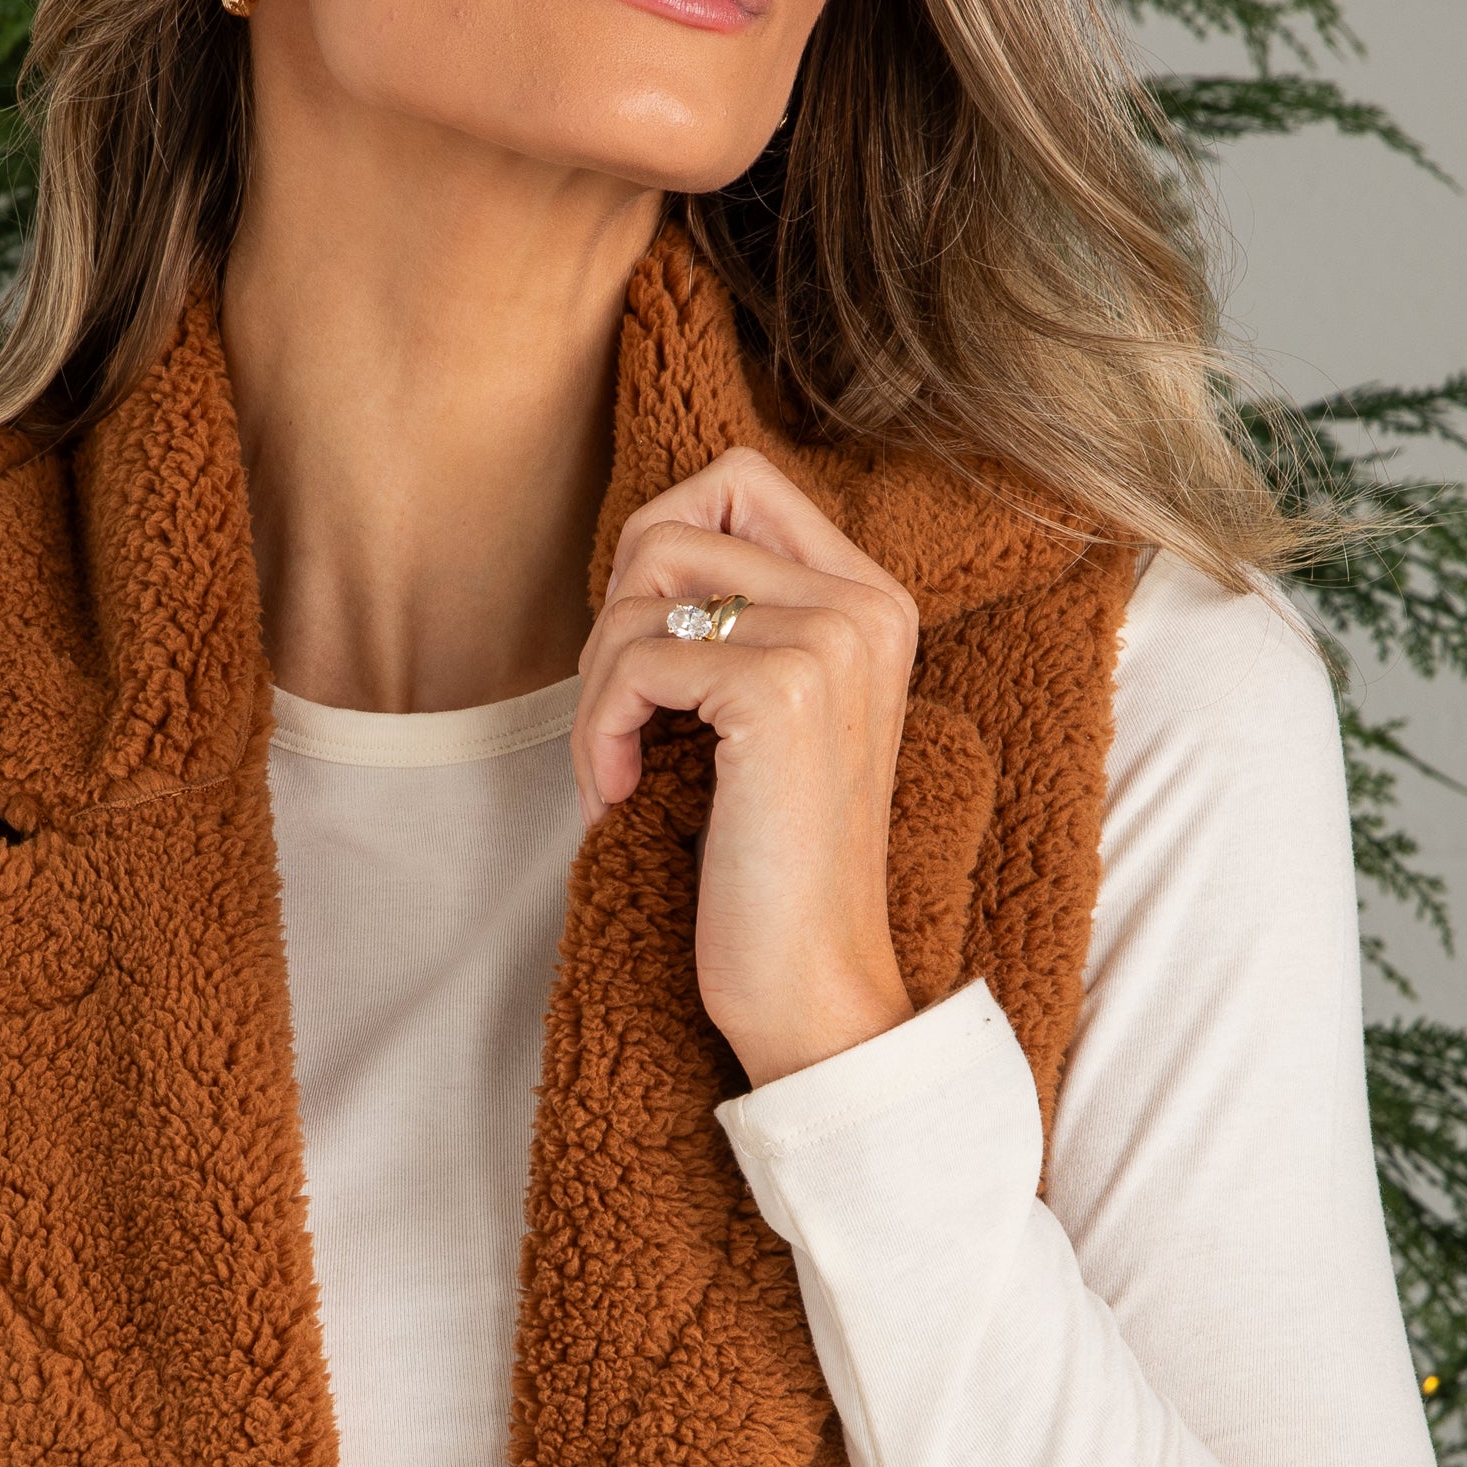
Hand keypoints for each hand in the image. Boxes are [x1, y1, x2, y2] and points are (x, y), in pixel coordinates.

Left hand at [572, 445, 923, 1085]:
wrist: (814, 985)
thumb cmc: (770, 866)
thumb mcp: (765, 719)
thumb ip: (736, 622)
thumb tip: (638, 547)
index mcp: (872, 599)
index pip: (736, 481)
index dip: (653, 557)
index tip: (647, 660)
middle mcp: (864, 604)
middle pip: (669, 530)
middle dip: (609, 628)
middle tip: (616, 723)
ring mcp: (830, 641)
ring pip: (636, 597)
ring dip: (594, 694)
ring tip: (612, 772)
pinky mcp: (781, 692)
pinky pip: (631, 664)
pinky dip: (595, 735)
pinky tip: (618, 800)